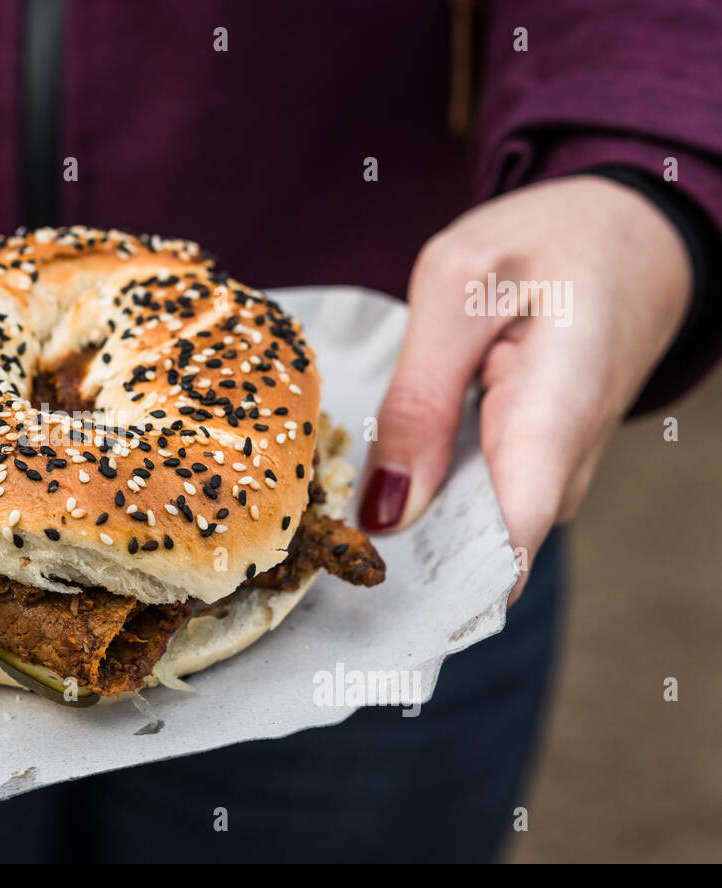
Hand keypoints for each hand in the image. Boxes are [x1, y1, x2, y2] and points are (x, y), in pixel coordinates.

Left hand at [359, 175, 690, 599]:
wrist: (631, 229)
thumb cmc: (547, 243)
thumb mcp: (458, 289)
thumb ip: (419, 399)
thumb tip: (388, 514)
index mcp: (554, 421)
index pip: (505, 551)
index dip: (428, 589)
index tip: (356, 600)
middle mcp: (564, 469)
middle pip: (476, 553)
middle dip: (399, 557)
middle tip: (316, 546)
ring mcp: (554, 474)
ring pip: (472, 532)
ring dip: (409, 526)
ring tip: (338, 511)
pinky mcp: (536, 466)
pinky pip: (477, 503)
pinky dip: (428, 495)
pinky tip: (384, 477)